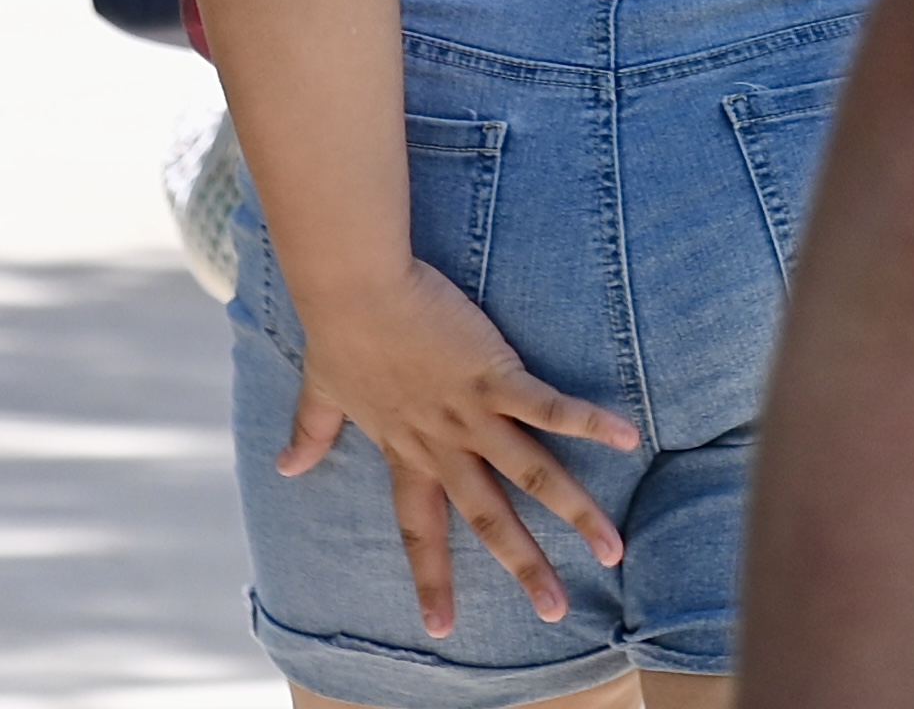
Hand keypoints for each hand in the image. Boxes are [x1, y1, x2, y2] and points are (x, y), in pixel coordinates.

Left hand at [278, 251, 639, 639]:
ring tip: (612, 549)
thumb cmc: (339, 329)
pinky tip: (627, 437)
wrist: (353, 286)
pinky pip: (548, 406)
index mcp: (406, 450)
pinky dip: (588, 423)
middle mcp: (442, 444)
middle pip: (489, 518)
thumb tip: (285, 468)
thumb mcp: (322, 391)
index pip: (421, 528)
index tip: (441, 626)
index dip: (432, 575)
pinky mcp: (493, 375)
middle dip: (525, 566)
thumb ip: (310, 433)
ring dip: (575, 513)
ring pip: (532, 475)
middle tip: (554, 610)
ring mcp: (470, 413)